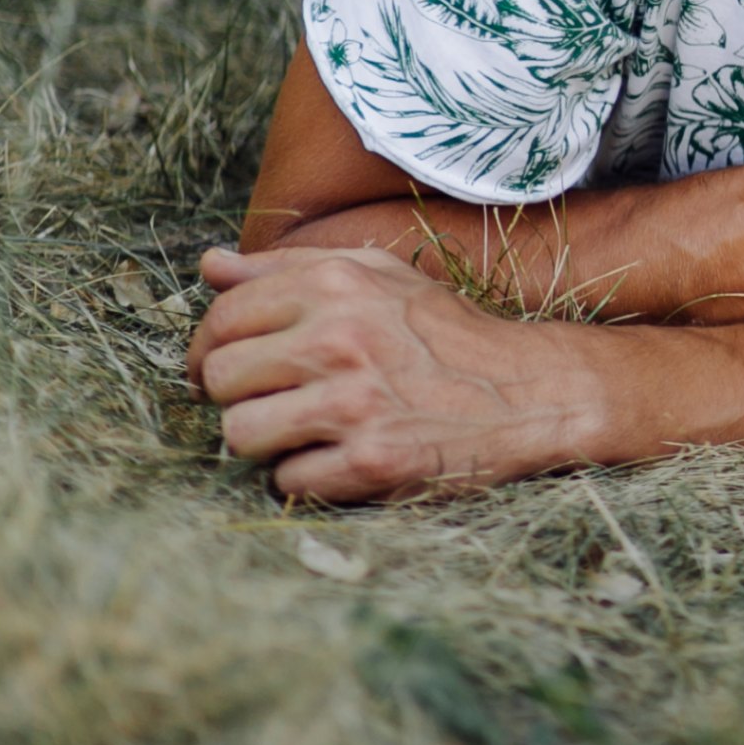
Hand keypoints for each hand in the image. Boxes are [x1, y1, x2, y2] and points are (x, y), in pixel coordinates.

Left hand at [187, 246, 605, 500]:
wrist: (533, 392)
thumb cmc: (447, 335)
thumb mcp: (380, 277)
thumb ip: (293, 267)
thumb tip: (210, 265)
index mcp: (338, 285)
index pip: (223, 317)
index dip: (212, 348)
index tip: (232, 367)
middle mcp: (342, 338)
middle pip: (221, 378)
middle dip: (240, 395)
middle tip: (280, 399)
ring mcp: (356, 403)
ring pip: (240, 433)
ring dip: (268, 440)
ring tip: (310, 429)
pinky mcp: (371, 461)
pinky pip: (286, 480)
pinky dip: (308, 475)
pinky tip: (343, 456)